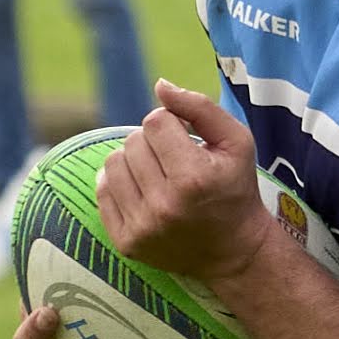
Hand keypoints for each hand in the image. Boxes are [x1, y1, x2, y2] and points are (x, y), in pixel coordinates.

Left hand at [100, 79, 271, 290]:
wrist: (234, 252)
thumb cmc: (235, 190)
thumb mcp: (236, 142)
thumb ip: (200, 107)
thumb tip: (160, 85)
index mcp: (193, 178)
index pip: (156, 122)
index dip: (172, 125)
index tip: (187, 142)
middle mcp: (165, 205)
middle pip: (133, 142)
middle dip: (153, 144)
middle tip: (174, 162)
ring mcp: (142, 226)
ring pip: (113, 163)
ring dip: (133, 161)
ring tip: (157, 175)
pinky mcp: (126, 242)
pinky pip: (101, 190)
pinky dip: (119, 183)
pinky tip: (142, 190)